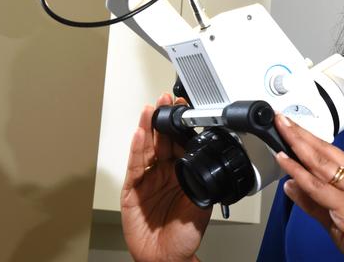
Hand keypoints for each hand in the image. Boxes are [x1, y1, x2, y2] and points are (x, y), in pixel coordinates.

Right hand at [121, 93, 210, 261]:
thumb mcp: (201, 204)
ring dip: (148, 127)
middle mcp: (163, 172)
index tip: (184, 106)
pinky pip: (134, 166)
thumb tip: (212, 162)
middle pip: (161, 139)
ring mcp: (147, 179)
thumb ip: (203, 182)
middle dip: (163, 118)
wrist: (165, 258)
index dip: (182, 124)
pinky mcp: (131, 190)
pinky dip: (136, 150)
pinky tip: (139, 134)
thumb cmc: (183, 235)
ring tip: (150, 109)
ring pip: (146, 148)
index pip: (180, 142)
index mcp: (182, 172)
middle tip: (165, 98)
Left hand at [274, 114, 343, 261]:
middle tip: (282, 120)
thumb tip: (290, 185)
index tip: (292, 129)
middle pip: (325, 150)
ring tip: (282, 131)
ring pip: (320, 162)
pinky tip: (286, 161)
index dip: (309, 139)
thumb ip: (313, 202)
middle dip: (301, 134)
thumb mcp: (337, 219)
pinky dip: (299, 171)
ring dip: (297, 144)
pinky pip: (318, 186)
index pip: (331, 152)